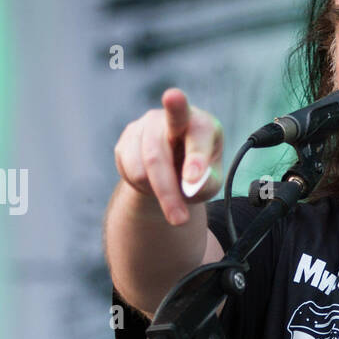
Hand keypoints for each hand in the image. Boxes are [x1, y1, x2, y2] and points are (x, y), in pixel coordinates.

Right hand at [113, 88, 223, 224]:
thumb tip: (190, 184)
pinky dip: (141, 187)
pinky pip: (128, 171)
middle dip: (167, 192)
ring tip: (171, 201)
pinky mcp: (126, 139)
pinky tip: (154, 183)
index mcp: (201, 124)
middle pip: (159, 155)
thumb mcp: (211, 182)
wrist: (175, 167)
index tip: (193, 179)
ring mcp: (145, 126)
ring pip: (141, 169)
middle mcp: (170, 118)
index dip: (195, 158)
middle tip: (180, 220)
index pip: (197, 133)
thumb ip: (205, 183)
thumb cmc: (199, 172)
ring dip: (156, 195)